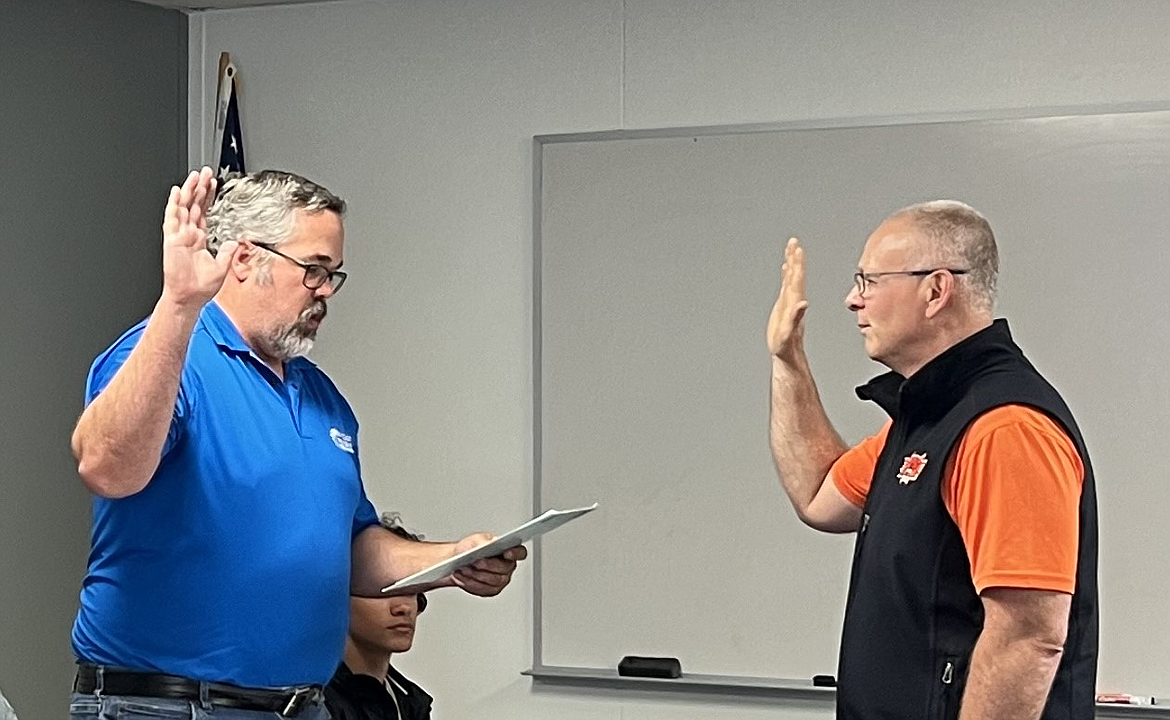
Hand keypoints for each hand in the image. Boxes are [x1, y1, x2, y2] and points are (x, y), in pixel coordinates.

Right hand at [160, 167, 238, 307]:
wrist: (189, 298)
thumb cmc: (201, 287)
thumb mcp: (222, 267)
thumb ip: (228, 252)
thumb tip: (236, 241)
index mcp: (199, 238)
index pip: (204, 211)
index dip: (208, 196)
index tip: (213, 182)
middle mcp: (188, 234)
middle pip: (194, 205)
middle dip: (199, 187)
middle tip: (205, 171)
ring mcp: (179, 235)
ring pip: (183, 207)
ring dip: (188, 191)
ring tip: (195, 176)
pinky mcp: (171, 240)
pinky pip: (171, 219)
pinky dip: (173, 205)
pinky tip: (176, 192)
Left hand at [450, 532, 527, 596]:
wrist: (458, 560)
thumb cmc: (470, 548)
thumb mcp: (475, 540)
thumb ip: (484, 542)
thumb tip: (490, 545)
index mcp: (509, 550)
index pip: (520, 553)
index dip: (516, 553)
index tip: (507, 552)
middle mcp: (508, 567)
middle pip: (504, 569)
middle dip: (488, 565)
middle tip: (476, 561)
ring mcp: (501, 580)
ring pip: (492, 581)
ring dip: (476, 575)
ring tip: (463, 568)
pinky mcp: (490, 590)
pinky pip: (482, 589)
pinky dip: (470, 582)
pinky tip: (461, 576)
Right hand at [766, 237, 809, 361]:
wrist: (788, 354)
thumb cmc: (787, 346)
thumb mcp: (789, 333)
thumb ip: (796, 318)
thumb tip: (803, 303)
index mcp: (794, 303)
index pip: (796, 279)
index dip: (796, 264)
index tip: (796, 248)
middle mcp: (794, 300)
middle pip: (795, 274)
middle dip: (794, 258)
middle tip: (794, 242)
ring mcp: (790, 302)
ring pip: (791, 277)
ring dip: (792, 262)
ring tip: (791, 248)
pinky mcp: (784, 306)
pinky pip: (786, 285)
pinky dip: (786, 274)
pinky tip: (785, 268)